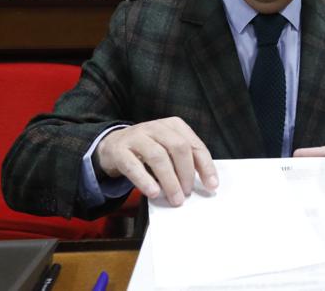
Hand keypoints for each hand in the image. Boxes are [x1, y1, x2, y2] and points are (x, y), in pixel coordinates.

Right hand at [95, 117, 218, 205]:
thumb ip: (184, 161)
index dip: (205, 166)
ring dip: (169, 180)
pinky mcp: (119, 150)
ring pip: (158, 156)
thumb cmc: (147, 150)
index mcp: (173, 126)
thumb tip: (205, 183)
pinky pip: (133, 165)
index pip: (194, 145)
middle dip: (186, 173)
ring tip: (175, 198)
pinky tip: (153, 192)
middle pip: (178, 147)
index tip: (212, 185)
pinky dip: (145, 180)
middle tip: (187, 193)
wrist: (112, 145)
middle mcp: (156, 127)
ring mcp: (136, 136)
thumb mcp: (168, 149)